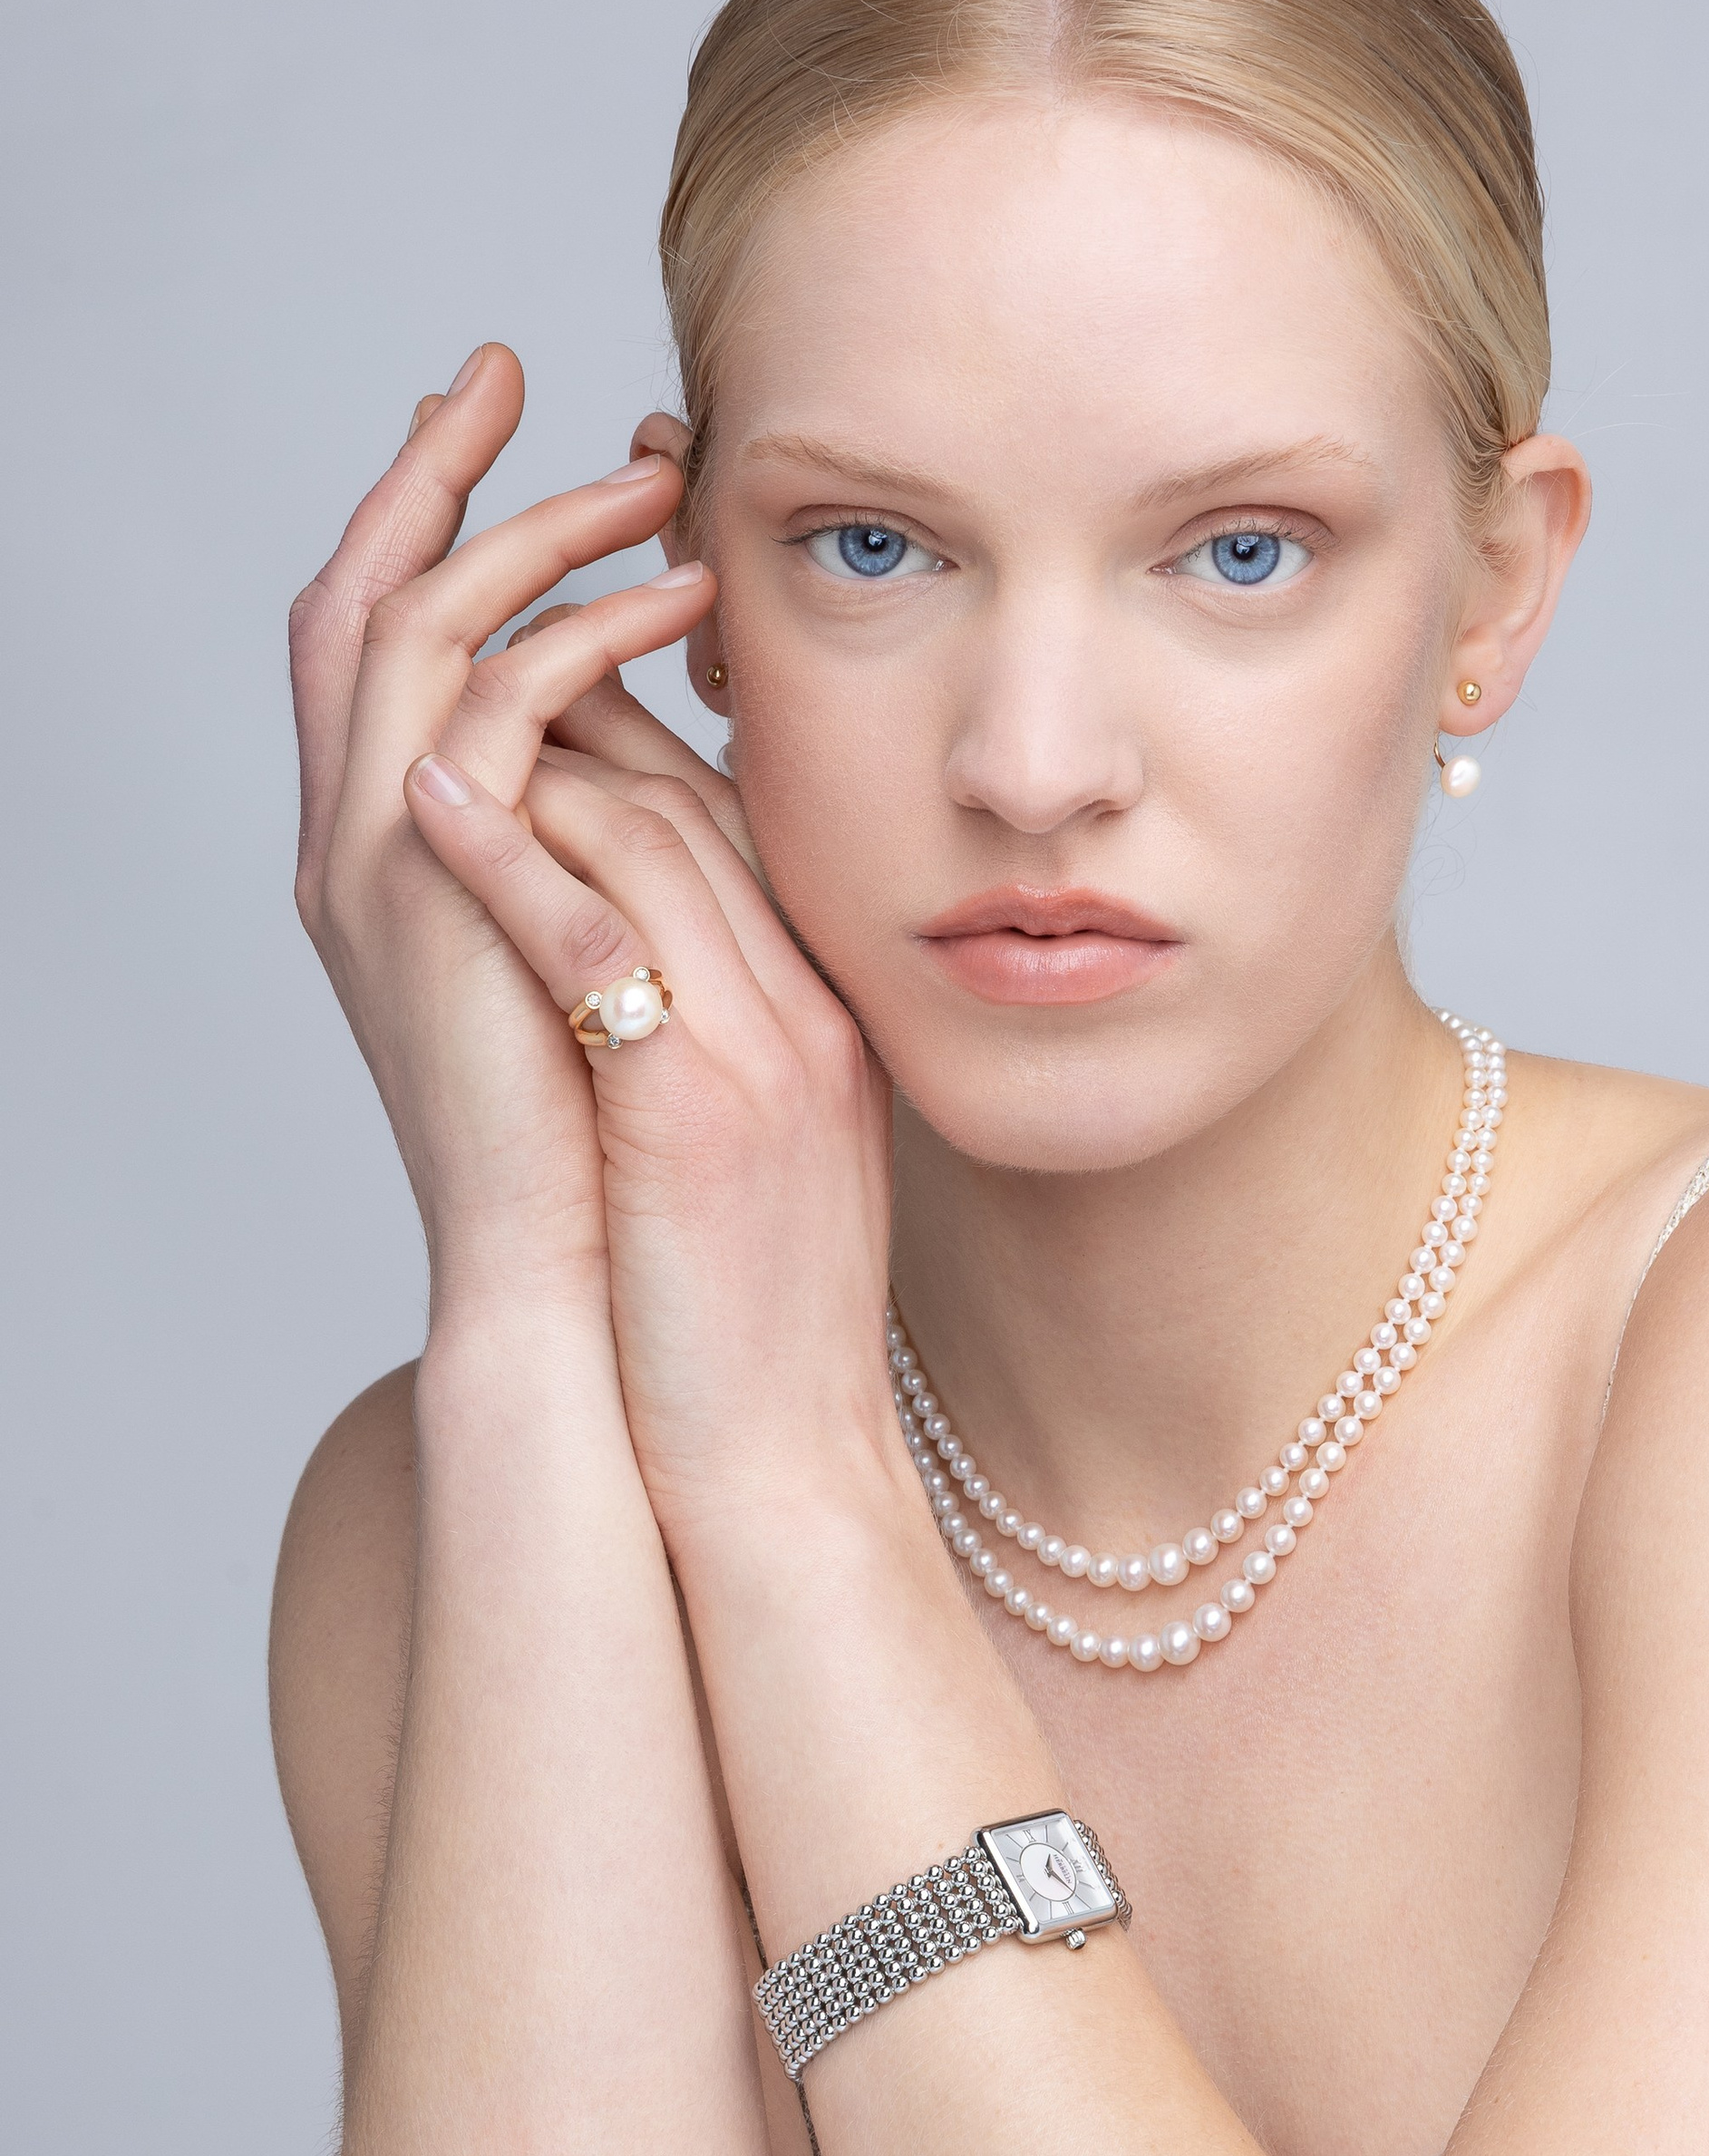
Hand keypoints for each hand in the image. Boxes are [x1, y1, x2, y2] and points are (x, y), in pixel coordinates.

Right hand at [288, 346, 717, 1317]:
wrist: (579, 1283)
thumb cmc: (626, 1149)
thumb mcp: (626, 951)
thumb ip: (625, 845)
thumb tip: (692, 757)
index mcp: (397, 854)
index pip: (385, 644)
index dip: (434, 522)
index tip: (516, 429)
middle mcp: (356, 842)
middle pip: (352, 593)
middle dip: (430, 472)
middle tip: (512, 373)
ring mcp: (372, 864)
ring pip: (408, 621)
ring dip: (524, 532)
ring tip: (646, 487)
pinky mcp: (426, 893)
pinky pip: (481, 711)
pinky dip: (573, 637)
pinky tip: (673, 606)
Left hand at [398, 670, 905, 1556]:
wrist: (786, 1466)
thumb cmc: (749, 1339)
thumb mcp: (771, 1167)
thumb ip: (726, 1052)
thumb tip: (636, 981)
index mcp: (832, 1022)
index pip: (735, 826)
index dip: (629, 744)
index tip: (536, 714)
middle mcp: (811, 1015)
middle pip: (692, 804)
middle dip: (574, 723)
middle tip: (460, 689)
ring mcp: (763, 1054)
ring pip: (645, 842)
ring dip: (529, 770)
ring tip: (429, 731)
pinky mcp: (693, 1109)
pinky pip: (595, 939)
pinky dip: (505, 860)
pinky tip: (431, 807)